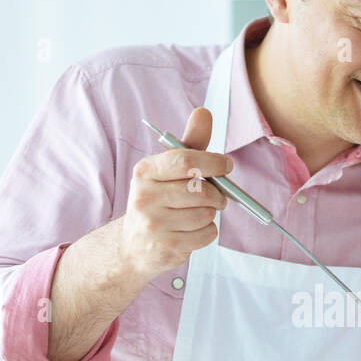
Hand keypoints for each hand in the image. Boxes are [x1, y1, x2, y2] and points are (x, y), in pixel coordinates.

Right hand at [119, 106, 229, 281]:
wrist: (133, 245)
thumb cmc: (158, 201)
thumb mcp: (167, 171)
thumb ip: (189, 144)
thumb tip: (204, 112)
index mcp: (145, 172)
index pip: (185, 161)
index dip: (212, 162)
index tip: (227, 165)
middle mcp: (144, 197)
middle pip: (201, 191)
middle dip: (217, 194)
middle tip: (217, 197)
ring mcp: (154, 225)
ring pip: (206, 214)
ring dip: (210, 214)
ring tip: (196, 215)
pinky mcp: (167, 247)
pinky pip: (207, 235)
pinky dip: (208, 232)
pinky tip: (192, 231)